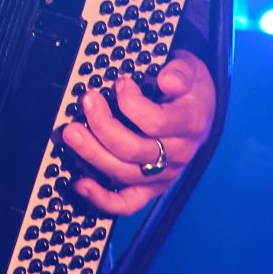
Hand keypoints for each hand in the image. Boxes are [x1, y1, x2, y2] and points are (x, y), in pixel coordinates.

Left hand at [57, 49, 214, 218]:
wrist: (200, 112)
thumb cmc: (189, 90)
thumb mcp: (192, 70)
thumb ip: (181, 72)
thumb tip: (167, 80)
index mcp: (190, 125)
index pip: (156, 122)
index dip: (131, 103)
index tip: (120, 83)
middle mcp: (179, 154)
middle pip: (134, 149)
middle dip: (103, 125)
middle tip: (87, 101)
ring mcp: (164, 174)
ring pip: (124, 173)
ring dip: (92, 153)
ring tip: (72, 132)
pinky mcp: (150, 187)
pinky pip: (127, 203)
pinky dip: (102, 199)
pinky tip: (81, 185)